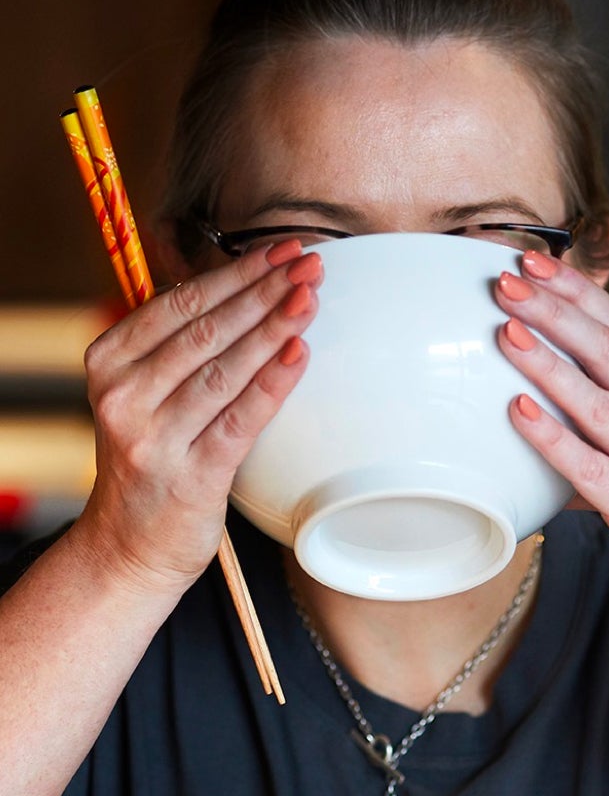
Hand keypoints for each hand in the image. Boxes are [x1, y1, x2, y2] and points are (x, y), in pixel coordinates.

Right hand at [76, 241, 322, 593]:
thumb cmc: (151, 460)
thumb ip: (174, 348)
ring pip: (225, 369)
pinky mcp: (190, 475)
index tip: (280, 250)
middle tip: (310, 262)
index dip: (235, 272)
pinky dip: (273, 382)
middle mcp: (124, 396)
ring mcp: (154, 438)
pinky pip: (241, 419)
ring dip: (274, 327)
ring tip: (311, 297)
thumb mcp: (141, 396)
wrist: (129, 546)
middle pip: (206, 329)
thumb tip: (241, 287)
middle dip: (264, 290)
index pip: (179, 302)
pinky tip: (300, 353)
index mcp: (109, 362)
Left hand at [495, 250, 608, 627]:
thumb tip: (551, 432)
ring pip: (599, 401)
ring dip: (549, 362)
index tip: (538, 263)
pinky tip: (520, 413)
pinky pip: (592, 469)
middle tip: (510, 277)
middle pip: (606, 350)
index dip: (577, 293)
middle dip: (555, 309)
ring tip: (507, 330)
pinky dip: (554, 439)